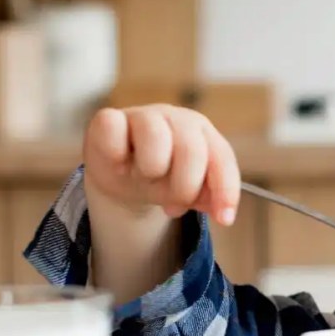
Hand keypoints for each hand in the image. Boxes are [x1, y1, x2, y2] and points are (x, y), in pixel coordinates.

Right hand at [82, 106, 240, 225]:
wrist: (118, 173)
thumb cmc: (159, 177)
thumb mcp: (186, 190)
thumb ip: (207, 196)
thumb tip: (222, 212)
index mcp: (202, 133)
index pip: (222, 158)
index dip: (225, 190)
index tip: (224, 220)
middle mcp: (177, 118)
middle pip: (192, 151)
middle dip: (183, 188)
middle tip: (171, 203)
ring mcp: (142, 115)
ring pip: (155, 138)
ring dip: (150, 170)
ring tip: (144, 177)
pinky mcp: (108, 119)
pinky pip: (113, 127)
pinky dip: (117, 154)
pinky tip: (120, 166)